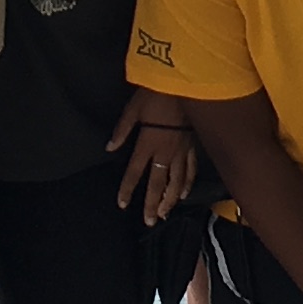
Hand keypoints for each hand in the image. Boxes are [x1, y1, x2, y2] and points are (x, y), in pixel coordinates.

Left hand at [111, 93, 203, 218]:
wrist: (184, 82)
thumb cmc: (156, 92)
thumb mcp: (133, 108)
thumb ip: (122, 130)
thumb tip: (110, 147)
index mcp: (147, 143)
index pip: (135, 172)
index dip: (128, 189)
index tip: (123, 204)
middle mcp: (165, 152)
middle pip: (158, 184)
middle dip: (153, 204)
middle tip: (150, 221)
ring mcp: (181, 151)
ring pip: (177, 182)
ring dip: (170, 200)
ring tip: (165, 213)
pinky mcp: (193, 145)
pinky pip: (191, 169)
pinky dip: (187, 183)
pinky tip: (184, 193)